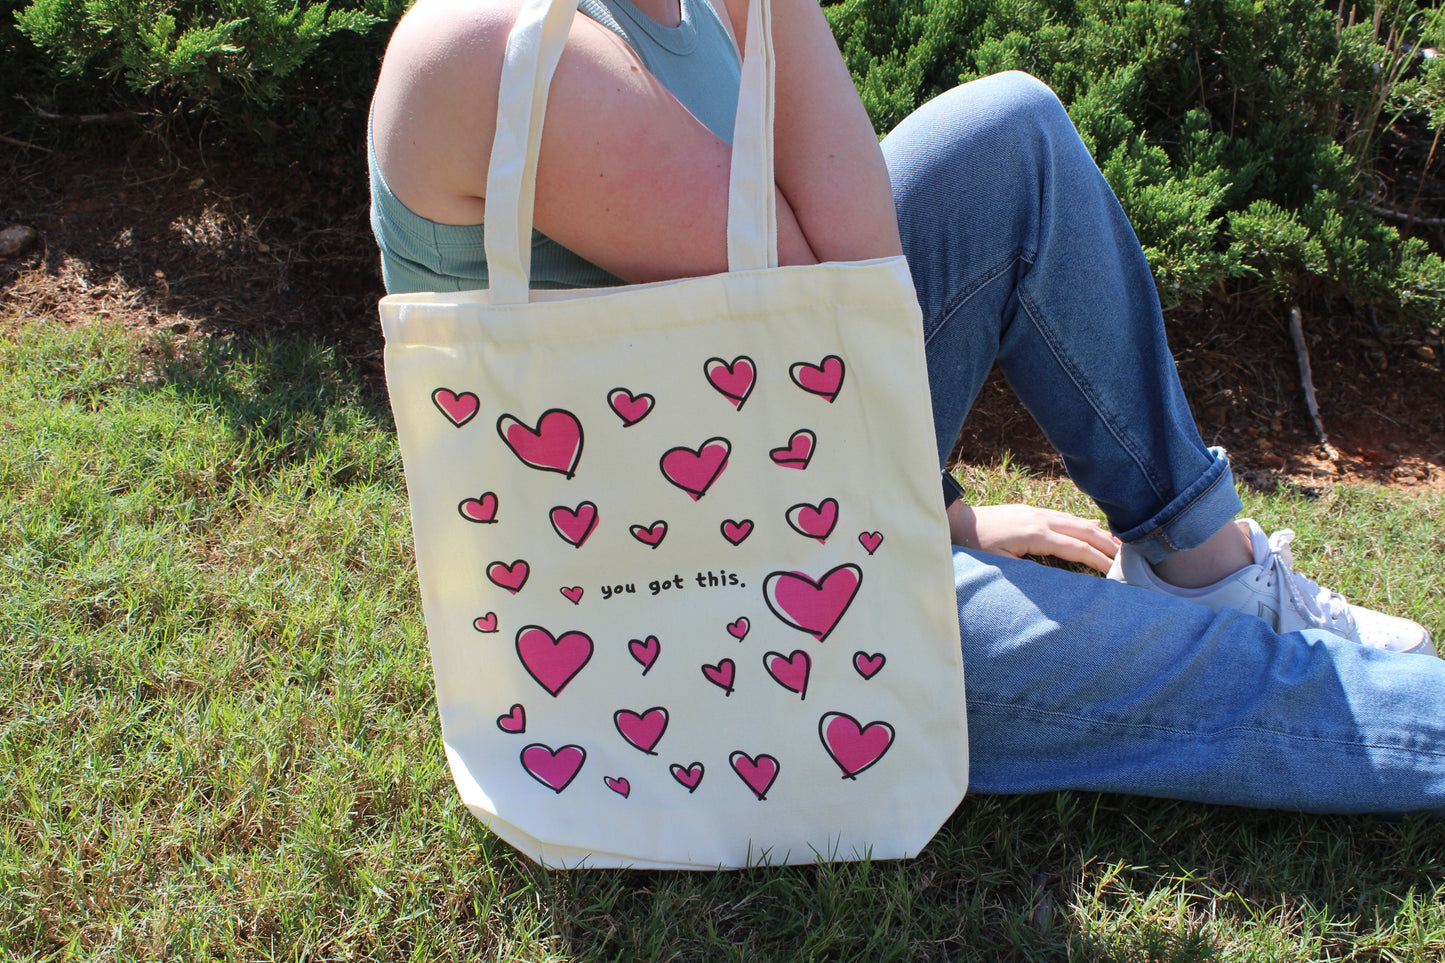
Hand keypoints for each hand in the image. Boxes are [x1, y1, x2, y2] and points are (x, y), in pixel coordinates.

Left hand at [947, 503, 1118, 573]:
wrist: (957, 521)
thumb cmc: (976, 546)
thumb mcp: (1002, 565)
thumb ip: (1031, 569)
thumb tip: (1061, 576)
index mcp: (1035, 534)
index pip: (1076, 548)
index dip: (1098, 560)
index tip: (1116, 571)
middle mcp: (1040, 519)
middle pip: (1084, 531)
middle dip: (1108, 544)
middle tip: (1131, 557)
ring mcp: (1037, 512)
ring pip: (1077, 521)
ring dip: (1101, 533)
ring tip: (1121, 544)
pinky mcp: (1032, 511)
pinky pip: (1065, 517)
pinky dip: (1084, 524)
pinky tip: (1096, 528)